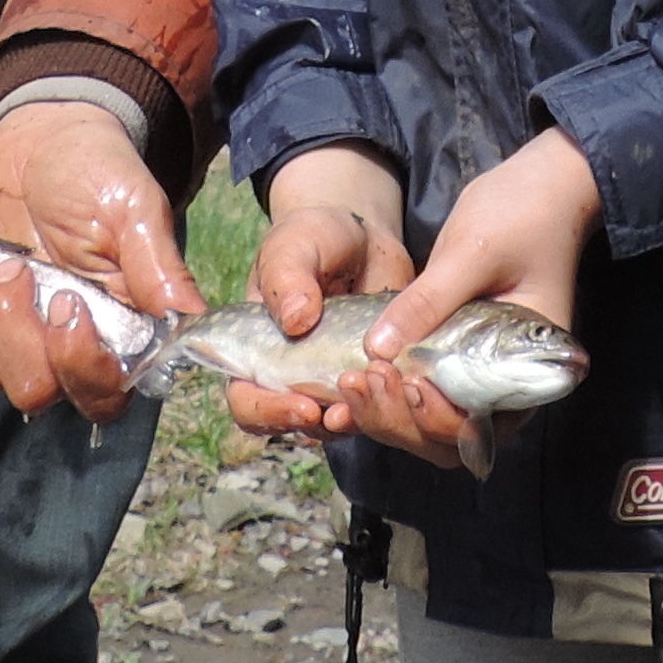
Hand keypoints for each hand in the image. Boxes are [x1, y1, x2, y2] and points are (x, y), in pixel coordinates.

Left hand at [0, 95, 205, 420]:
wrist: (41, 134)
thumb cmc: (96, 172)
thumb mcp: (134, 211)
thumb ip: (158, 269)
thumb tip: (190, 324)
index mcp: (110, 333)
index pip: (100, 395)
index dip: (76, 365)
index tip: (64, 302)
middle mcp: (53, 349)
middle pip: (26, 392)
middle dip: (8, 329)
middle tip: (8, 262)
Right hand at [226, 146, 415, 440]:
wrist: (363, 236)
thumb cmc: (313, 238)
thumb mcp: (294, 246)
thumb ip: (288, 278)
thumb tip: (296, 321)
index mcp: (259, 355)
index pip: (249, 403)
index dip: (271, 414)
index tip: (304, 405)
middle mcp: (295, 379)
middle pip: (299, 426)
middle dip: (328, 423)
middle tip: (351, 407)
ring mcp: (338, 384)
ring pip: (347, 425)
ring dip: (368, 417)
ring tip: (386, 385)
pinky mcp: (378, 381)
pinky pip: (387, 409)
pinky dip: (401, 404)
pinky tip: (413, 381)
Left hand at [346, 128, 597, 469]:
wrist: (538, 189)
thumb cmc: (522, 217)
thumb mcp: (472, 252)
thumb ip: (429, 302)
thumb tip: (379, 348)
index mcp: (530, 370)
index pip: (483, 427)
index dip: (439, 420)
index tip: (408, 384)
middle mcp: (503, 385)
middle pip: (448, 439)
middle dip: (400, 422)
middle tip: (363, 380)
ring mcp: (475, 374)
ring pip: (425, 426)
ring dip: (385, 414)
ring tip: (350, 379)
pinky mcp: (450, 359)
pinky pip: (416, 395)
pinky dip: (384, 395)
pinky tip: (353, 374)